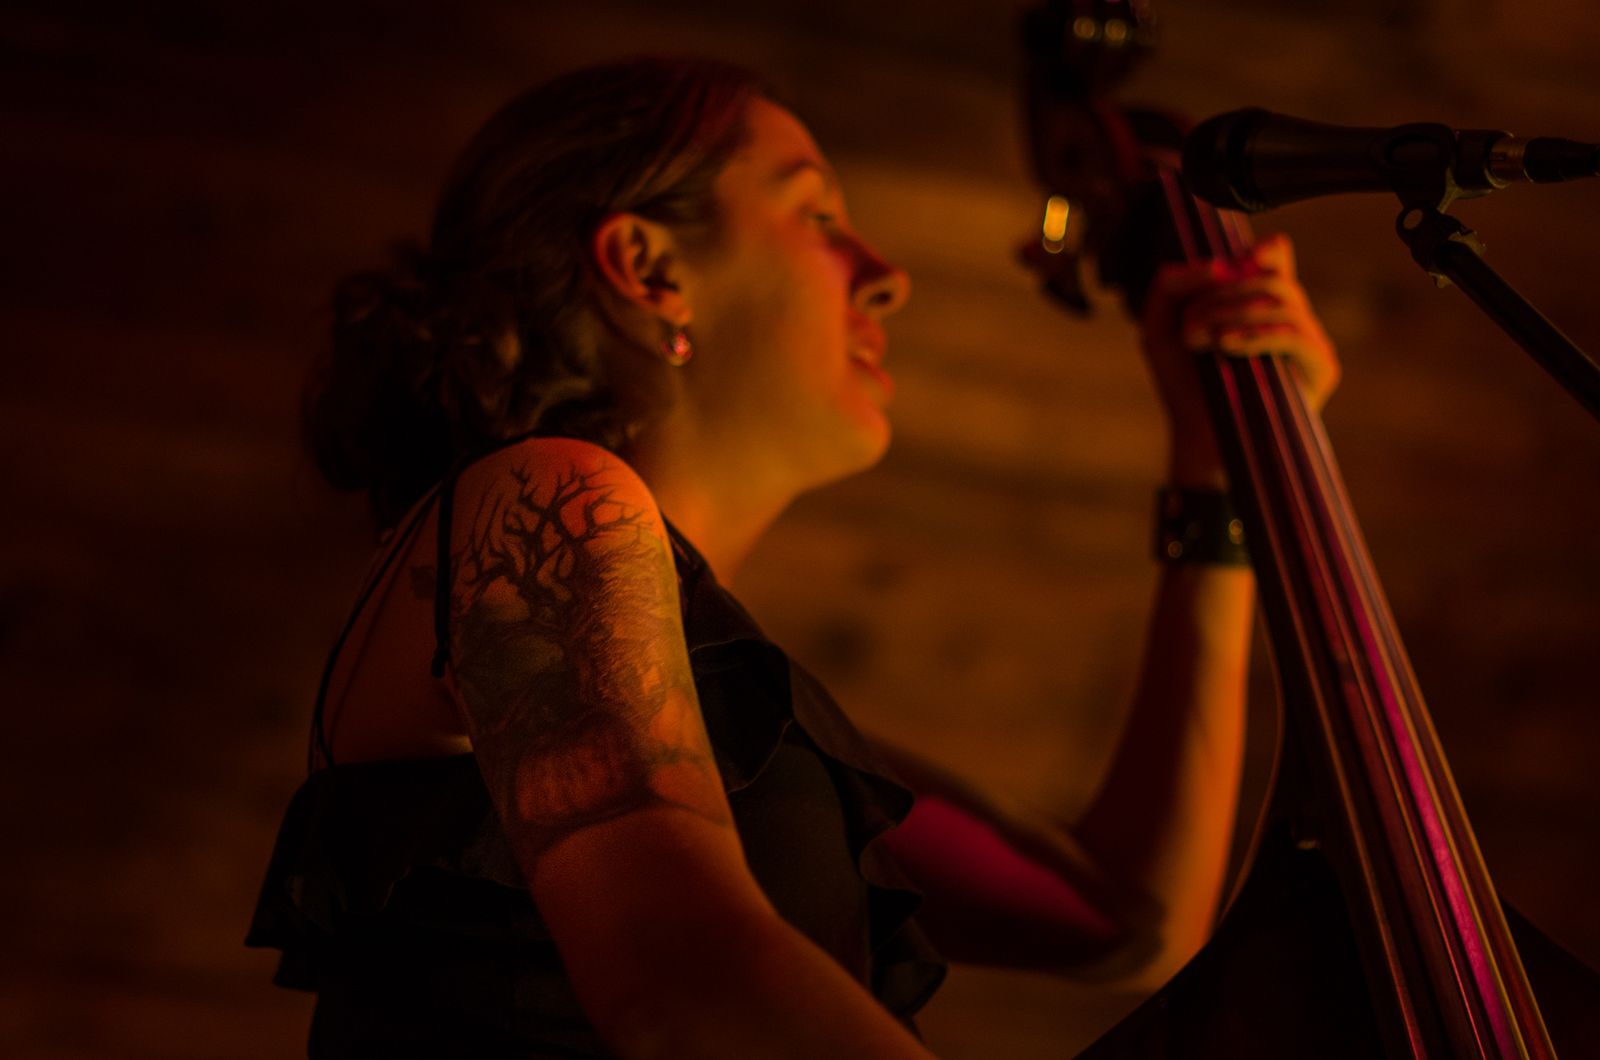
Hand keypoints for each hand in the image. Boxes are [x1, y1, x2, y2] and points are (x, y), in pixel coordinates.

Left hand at [1139, 234, 1339, 488]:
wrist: (1199, 437)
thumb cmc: (1183, 383)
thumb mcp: (1162, 326)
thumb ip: (1172, 286)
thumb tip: (1217, 264)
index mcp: (1262, 304)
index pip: (1276, 257)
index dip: (1254, 253)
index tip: (1215, 272)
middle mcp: (1292, 318)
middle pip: (1271, 278)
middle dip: (1221, 295)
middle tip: (1188, 326)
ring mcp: (1310, 342)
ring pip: (1282, 301)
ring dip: (1231, 313)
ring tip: (1198, 337)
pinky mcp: (1321, 369)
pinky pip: (1295, 334)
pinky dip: (1256, 333)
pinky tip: (1225, 345)